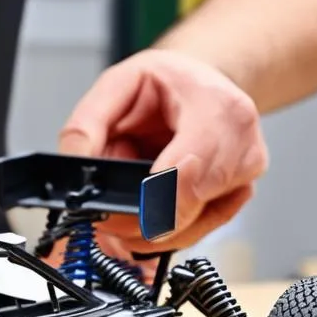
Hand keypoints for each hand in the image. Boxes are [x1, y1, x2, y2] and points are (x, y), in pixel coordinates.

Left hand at [58, 48, 267, 265]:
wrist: (198, 84)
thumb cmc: (163, 85)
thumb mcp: (114, 87)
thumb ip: (86, 128)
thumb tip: (72, 170)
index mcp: (213, 103)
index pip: (192, 163)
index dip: (160, 195)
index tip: (133, 214)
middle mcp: (239, 138)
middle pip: (194, 201)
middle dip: (143, 218)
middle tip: (107, 220)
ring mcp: (244, 170)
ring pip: (195, 225)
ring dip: (152, 229)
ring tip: (123, 213)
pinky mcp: (238, 194)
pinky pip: (200, 231)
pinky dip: (167, 232)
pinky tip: (148, 216)